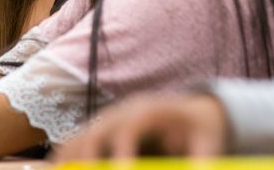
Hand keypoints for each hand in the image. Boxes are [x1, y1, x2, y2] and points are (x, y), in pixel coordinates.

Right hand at [53, 93, 229, 160]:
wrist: (190, 110)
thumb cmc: (199, 129)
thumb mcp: (210, 141)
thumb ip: (203, 160)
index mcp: (148, 111)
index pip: (131, 127)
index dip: (123, 149)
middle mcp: (122, 113)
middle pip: (96, 132)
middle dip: (87, 160)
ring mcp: (107, 120)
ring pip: (79, 138)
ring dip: (69, 162)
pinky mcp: (99, 131)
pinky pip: (74, 144)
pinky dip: (64, 161)